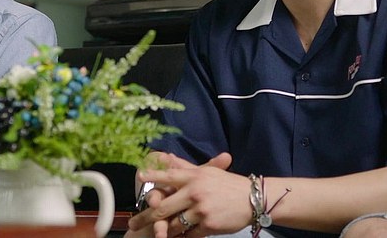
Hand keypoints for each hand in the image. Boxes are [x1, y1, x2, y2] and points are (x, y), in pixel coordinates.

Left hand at [127, 152, 251, 237]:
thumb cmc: (228, 184)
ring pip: (175, 224)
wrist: (252, 199)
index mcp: (193, 177)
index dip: (153, 176)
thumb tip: (165, 157)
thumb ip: (184, 167)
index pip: (168, 176)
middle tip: (133, 224)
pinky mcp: (209, 225)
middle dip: (146, 217)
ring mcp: (201, 210)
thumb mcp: (207, 172)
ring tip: (152, 235)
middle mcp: (195, 192)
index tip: (139, 177)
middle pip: (164, 207)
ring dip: (163, 232)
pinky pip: (190, 235)